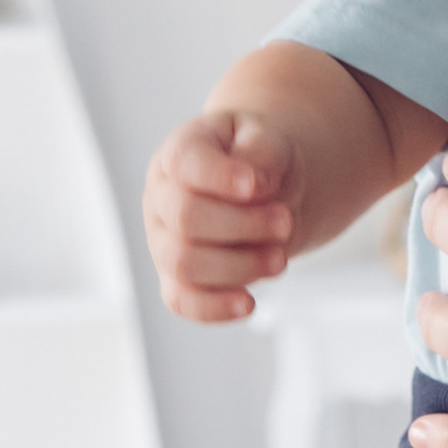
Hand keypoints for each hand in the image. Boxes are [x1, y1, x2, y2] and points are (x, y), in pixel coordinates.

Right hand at [143, 109, 298, 321]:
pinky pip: (181, 302)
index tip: (262, 185)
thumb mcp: (267, 138)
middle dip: (243, 224)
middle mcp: (161, 199)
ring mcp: (163, 242)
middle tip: (286, 222)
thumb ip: (260, 151)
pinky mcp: (176, 279)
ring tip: (280, 260)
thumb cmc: (259, 161)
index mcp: (178, 154)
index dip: (222, 177)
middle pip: (186, 217)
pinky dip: (214, 308)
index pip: (186, 163)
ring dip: (239, 266)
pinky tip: (249, 303)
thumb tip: (256, 183)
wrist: (266, 191)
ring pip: (184, 263)